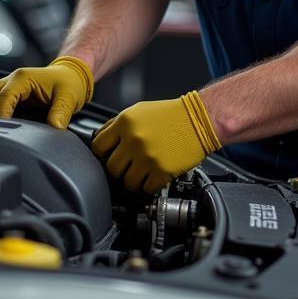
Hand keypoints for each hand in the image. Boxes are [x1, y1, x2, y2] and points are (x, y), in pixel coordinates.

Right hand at [0, 56, 93, 128]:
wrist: (73, 75)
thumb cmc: (70, 82)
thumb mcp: (69, 96)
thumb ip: (61, 112)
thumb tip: (55, 127)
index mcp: (24, 78)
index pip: (4, 96)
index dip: (1, 114)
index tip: (2, 130)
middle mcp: (13, 80)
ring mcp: (11, 86)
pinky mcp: (12, 95)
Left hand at [91, 91, 221, 193]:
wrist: (199, 119)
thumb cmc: (170, 115)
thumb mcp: (139, 110)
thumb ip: (118, 124)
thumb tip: (101, 139)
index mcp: (125, 122)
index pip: (98, 146)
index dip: (103, 153)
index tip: (110, 156)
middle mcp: (134, 139)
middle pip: (112, 167)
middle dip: (119, 168)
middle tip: (128, 166)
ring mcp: (147, 156)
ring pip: (127, 182)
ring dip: (134, 179)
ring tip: (143, 171)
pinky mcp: (161, 171)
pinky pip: (146, 188)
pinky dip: (150, 185)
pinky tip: (155, 175)